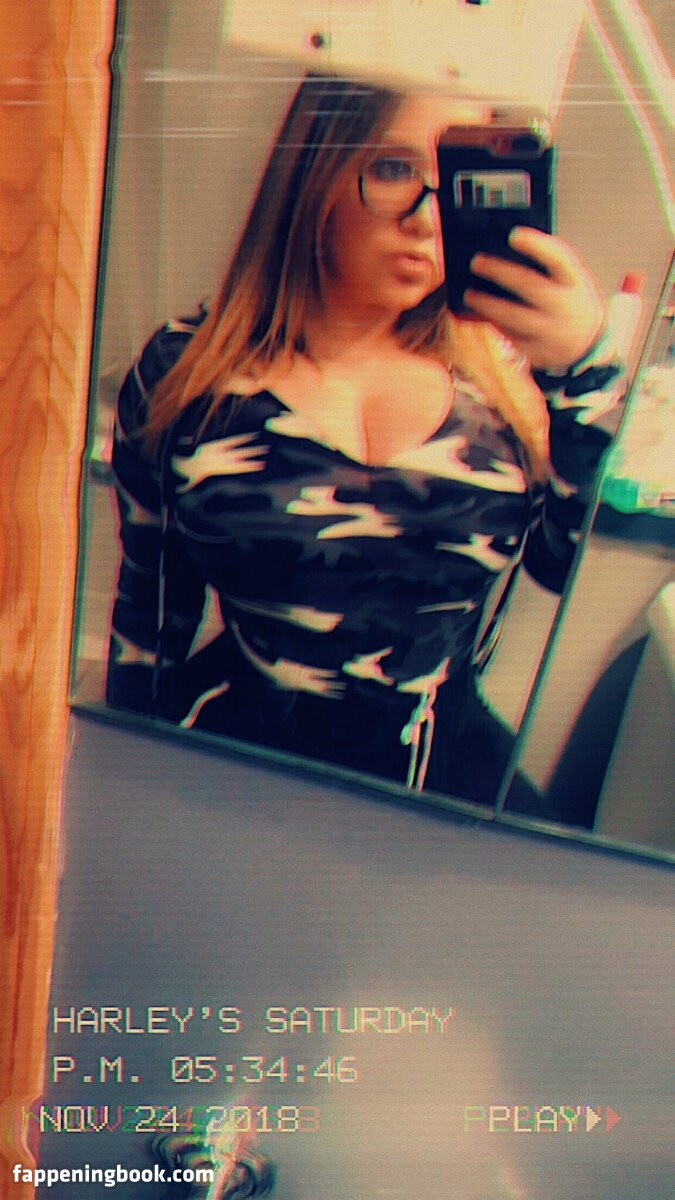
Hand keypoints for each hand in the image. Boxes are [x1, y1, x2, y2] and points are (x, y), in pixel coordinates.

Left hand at [463, 228, 605, 370]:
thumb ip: (547, 267)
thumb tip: (504, 253)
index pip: (558, 259)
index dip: (536, 245)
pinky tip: (485, 315)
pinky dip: (496, 324)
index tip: (514, 234)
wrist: (589, 342)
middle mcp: (564, 307)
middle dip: (499, 272)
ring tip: (470, 294)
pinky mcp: (539, 352)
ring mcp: (552, 332)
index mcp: (574, 282)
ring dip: (487, 305)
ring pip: (513, 317)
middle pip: (528, 286)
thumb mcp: (570, 281)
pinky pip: (512, 337)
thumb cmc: (569, 300)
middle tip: (476, 262)